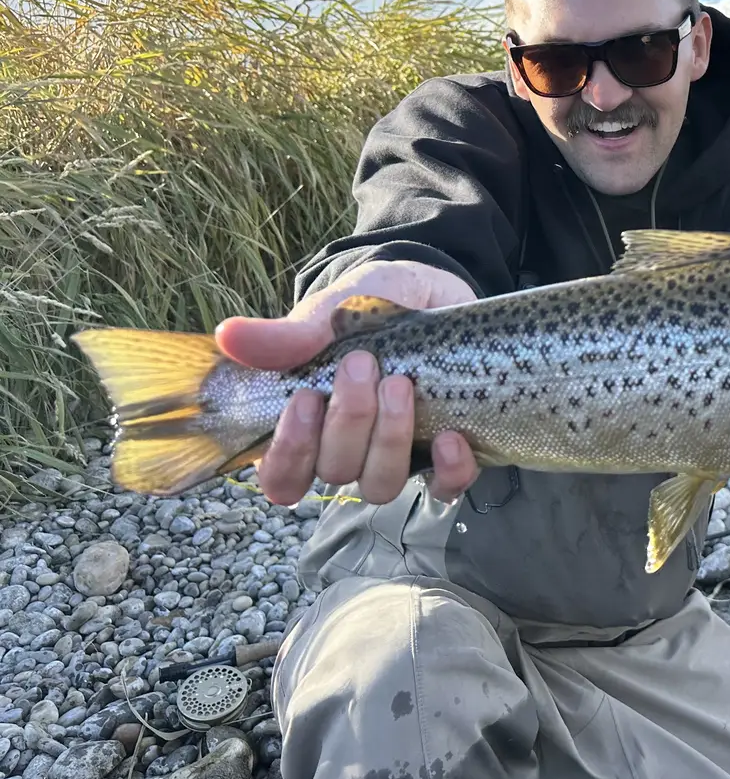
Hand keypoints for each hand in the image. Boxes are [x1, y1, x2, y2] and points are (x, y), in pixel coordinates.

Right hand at [213, 260, 480, 507]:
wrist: (431, 292)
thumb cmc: (369, 306)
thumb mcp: (333, 309)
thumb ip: (290, 333)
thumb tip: (228, 335)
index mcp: (308, 425)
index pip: (282, 477)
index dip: (289, 452)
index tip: (305, 398)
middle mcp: (350, 450)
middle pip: (336, 472)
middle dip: (347, 422)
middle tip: (360, 364)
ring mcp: (398, 455)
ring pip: (382, 484)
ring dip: (389, 440)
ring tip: (400, 385)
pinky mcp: (444, 451)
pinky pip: (447, 486)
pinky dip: (450, 469)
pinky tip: (451, 436)